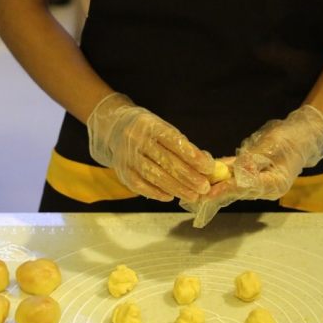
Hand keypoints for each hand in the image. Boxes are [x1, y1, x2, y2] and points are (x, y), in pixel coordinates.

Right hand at [87, 93, 213, 201]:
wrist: (114, 128)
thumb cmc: (148, 131)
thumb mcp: (163, 128)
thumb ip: (182, 145)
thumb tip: (204, 165)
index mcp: (151, 125)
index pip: (174, 141)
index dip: (192, 156)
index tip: (208, 167)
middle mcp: (137, 140)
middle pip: (165, 161)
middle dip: (188, 176)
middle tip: (204, 187)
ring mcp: (127, 156)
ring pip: (154, 175)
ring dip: (176, 188)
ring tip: (193, 195)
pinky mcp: (122, 171)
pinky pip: (140, 185)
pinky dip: (156, 192)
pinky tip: (170, 197)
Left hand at [181, 105, 322, 226]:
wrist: (302, 135)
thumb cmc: (291, 139)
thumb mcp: (274, 146)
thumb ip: (255, 159)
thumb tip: (239, 170)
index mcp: (275, 184)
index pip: (247, 188)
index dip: (226, 189)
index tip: (209, 192)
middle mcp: (265, 188)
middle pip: (236, 190)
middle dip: (215, 191)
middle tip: (193, 194)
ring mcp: (259, 183)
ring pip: (232, 184)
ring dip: (214, 184)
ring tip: (193, 186)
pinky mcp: (253, 175)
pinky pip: (234, 175)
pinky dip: (220, 173)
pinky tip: (205, 172)